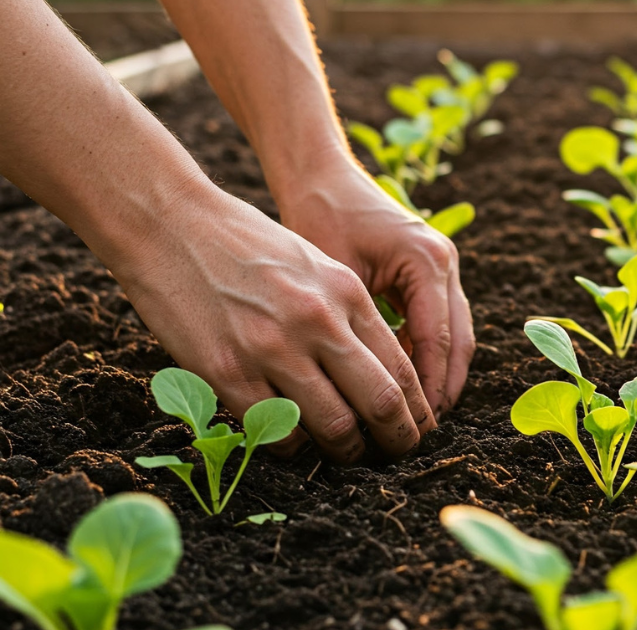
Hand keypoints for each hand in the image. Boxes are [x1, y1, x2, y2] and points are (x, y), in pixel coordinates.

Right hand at [116, 184, 434, 462]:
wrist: (170, 222)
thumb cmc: (245, 243)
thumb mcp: (315, 264)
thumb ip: (347, 314)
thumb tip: (380, 372)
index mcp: (346, 294)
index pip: (402, 369)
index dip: (417, 411)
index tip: (418, 429)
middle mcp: (318, 322)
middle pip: (381, 403)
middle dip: (397, 439)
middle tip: (397, 454)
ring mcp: (272, 348)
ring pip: (333, 427)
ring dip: (346, 452)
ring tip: (346, 455)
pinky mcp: (226, 371)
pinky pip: (274, 430)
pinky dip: (291, 445)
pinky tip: (293, 441)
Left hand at [275, 157, 474, 420]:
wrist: (321, 176)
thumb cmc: (317, 218)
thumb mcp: (332, 277)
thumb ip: (354, 328)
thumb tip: (357, 389)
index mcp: (426, 262)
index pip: (436, 340)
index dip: (427, 388)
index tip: (412, 424)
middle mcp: (444, 263)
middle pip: (459, 342)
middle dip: (443, 390)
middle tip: (421, 431)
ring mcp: (444, 266)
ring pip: (456, 335)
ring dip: (440, 376)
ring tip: (418, 416)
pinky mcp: (431, 272)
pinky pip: (440, 323)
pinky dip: (428, 355)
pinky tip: (405, 384)